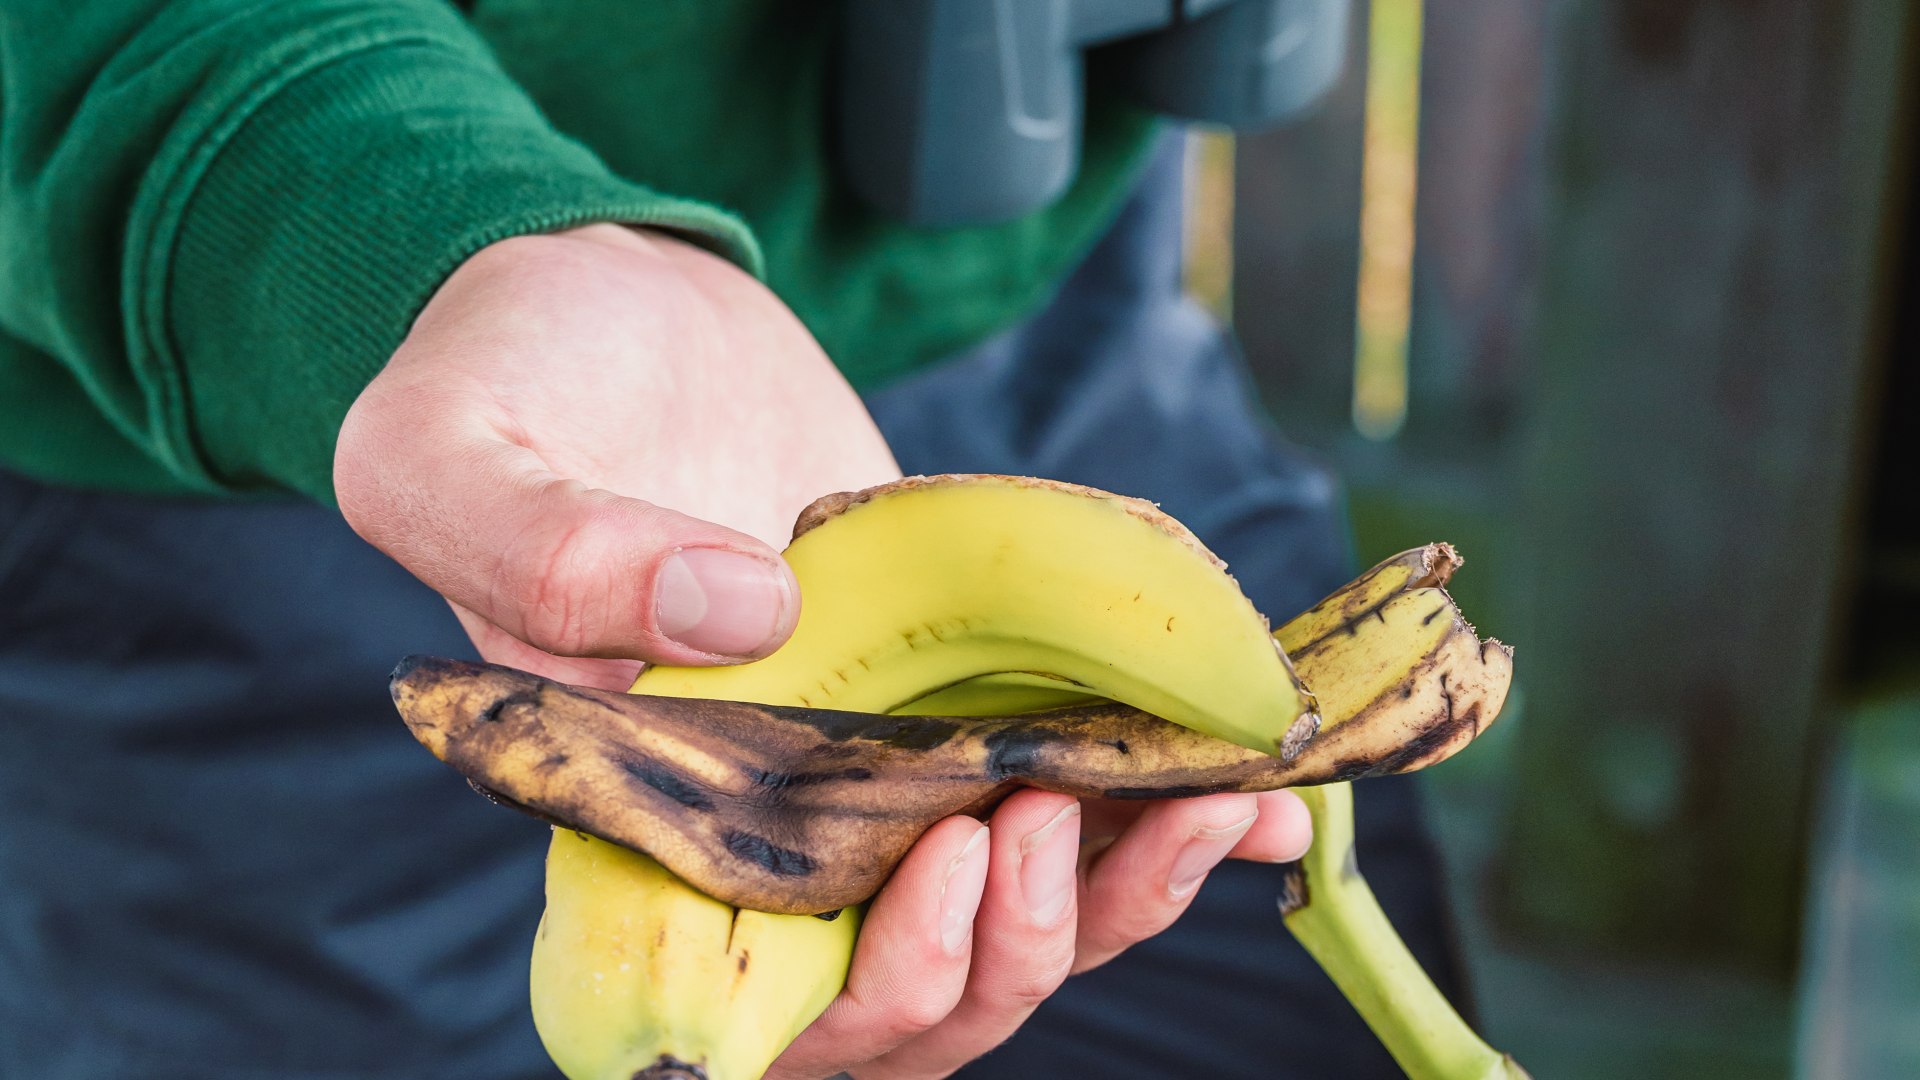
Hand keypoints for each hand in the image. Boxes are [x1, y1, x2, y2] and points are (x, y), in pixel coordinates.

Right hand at [334, 224, 1310, 1079]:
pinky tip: (1252, 799)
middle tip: (1054, 810)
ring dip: (1117, 892)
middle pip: (909, 995)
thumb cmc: (489, 379)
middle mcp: (759, 831)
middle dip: (1010, 945)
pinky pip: (1055, 797)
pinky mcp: (947, 700)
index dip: (869, 993)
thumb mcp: (449, 450)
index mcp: (632, 824)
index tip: (948, 865)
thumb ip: (548, 548)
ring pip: (1002, 920)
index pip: (754, 1007)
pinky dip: (1160, 818)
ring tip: (1210, 802)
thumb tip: (741, 612)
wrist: (609, 303)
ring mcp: (866, 774)